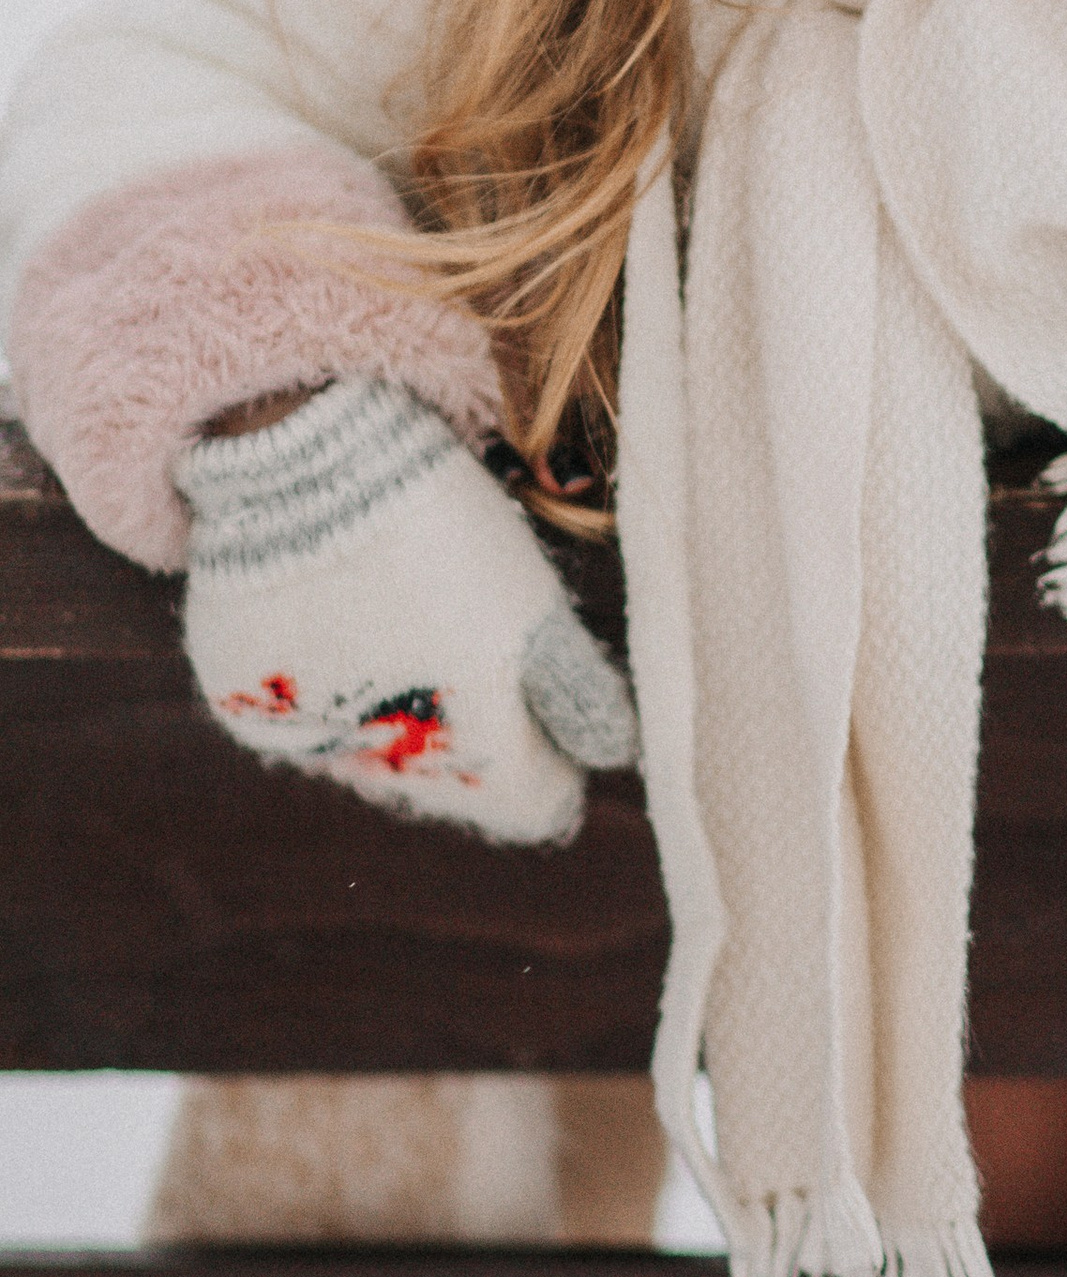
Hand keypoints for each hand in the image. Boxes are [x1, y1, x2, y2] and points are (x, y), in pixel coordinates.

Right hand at [175, 380, 635, 841]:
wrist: (310, 468)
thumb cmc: (442, 535)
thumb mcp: (533, 604)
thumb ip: (575, 691)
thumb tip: (615, 751)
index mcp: (475, 760)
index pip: (534, 808)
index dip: (555, 764)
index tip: (557, 719)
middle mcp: (386, 775)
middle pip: (452, 785)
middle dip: (477, 737)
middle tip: (481, 653)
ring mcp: (307, 742)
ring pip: (373, 755)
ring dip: (399, 714)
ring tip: (412, 623)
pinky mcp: (241, 701)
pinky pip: (302, 714)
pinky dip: (331, 683)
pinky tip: (348, 618)